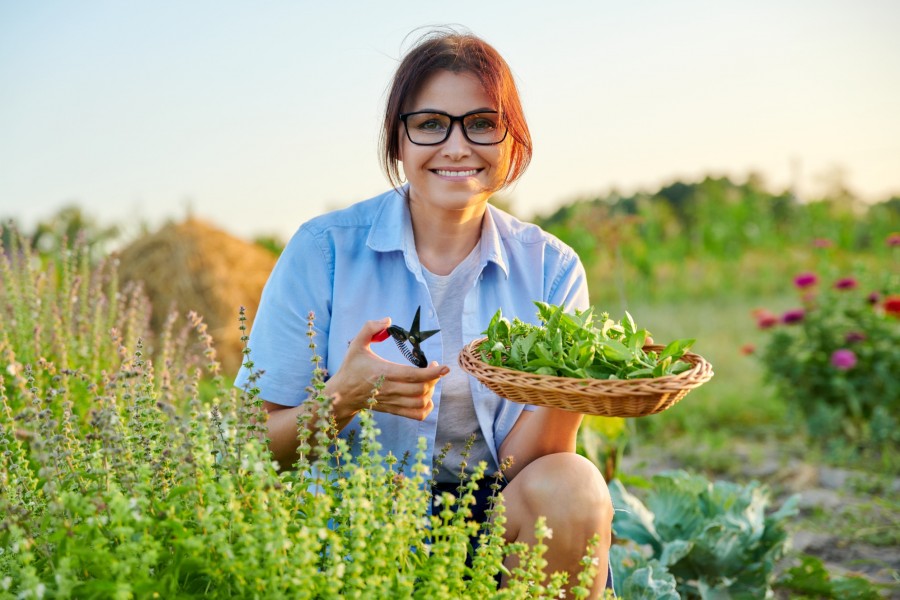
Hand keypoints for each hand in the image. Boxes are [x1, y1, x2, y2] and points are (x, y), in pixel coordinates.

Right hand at [326, 318, 448, 420]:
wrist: (342, 394)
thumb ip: (369, 328)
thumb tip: (388, 320)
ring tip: (429, 380)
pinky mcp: (393, 410)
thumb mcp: (356, 344)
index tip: (444, 367)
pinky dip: (426, 408)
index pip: (413, 375)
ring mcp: (392, 402)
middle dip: (434, 378)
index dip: (432, 373)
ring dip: (430, 391)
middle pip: (421, 389)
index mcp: (384, 372)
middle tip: (434, 367)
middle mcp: (390, 389)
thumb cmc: (351, 368)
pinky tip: (426, 397)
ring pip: (420, 402)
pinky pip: (416, 415)